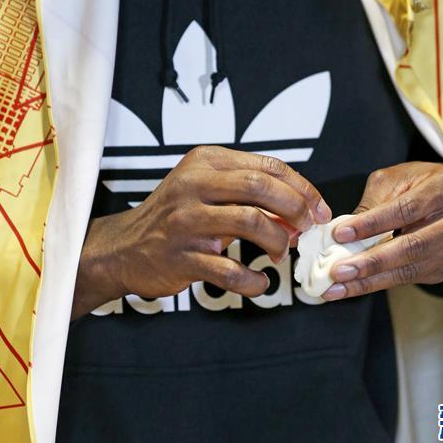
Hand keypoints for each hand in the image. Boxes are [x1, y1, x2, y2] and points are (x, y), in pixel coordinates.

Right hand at [72, 145, 329, 318]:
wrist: (124, 247)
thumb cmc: (175, 215)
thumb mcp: (205, 187)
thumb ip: (248, 192)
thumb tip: (299, 211)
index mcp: (206, 161)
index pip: (268, 166)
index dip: (302, 188)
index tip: (318, 208)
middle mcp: (194, 185)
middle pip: (261, 187)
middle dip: (295, 208)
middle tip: (307, 228)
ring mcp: (186, 221)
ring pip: (250, 221)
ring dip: (277, 240)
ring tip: (281, 253)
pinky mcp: (182, 257)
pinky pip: (230, 270)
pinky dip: (253, 280)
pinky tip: (259, 281)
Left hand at [322, 162, 442, 300]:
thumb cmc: (421, 183)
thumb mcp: (397, 179)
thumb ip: (374, 203)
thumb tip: (344, 232)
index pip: (407, 209)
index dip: (373, 223)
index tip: (342, 234)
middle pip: (413, 246)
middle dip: (372, 262)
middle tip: (339, 271)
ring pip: (413, 269)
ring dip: (372, 281)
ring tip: (341, 286)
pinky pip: (413, 278)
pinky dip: (382, 282)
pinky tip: (358, 286)